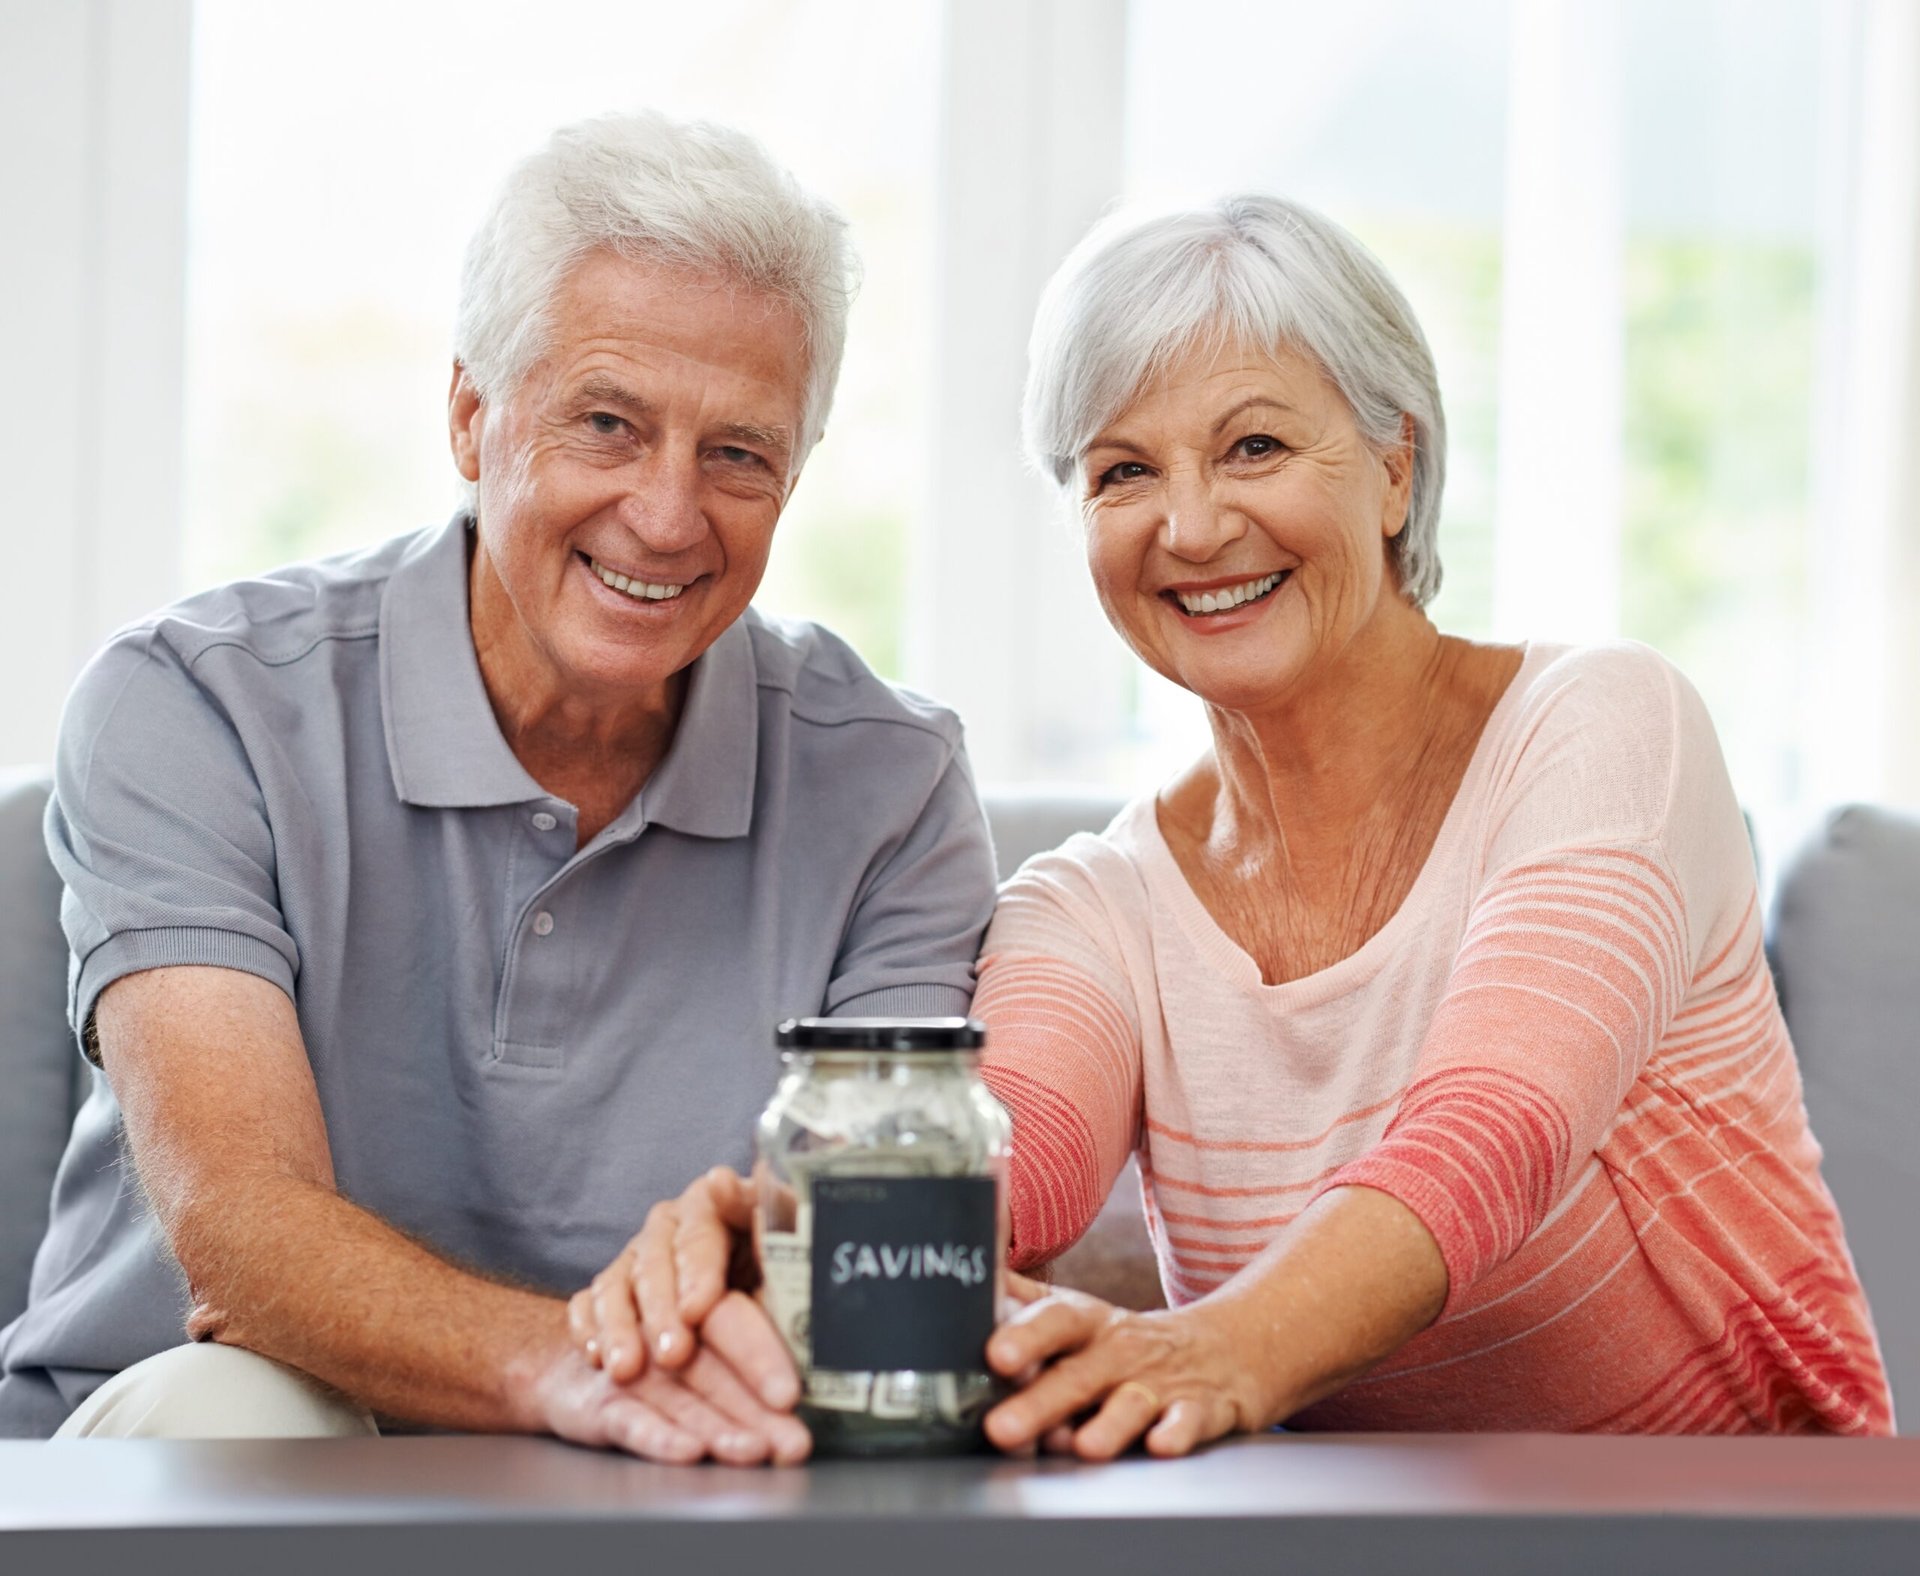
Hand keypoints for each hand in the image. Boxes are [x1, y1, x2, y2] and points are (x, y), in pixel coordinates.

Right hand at [527, 1328, 810, 1465]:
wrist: (559, 1366)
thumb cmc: (647, 1349)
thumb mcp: (697, 1338)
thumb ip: (744, 1342)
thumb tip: (814, 1368)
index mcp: (692, 1298)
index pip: (732, 1319)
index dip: (762, 1355)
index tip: (790, 1394)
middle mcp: (660, 1325)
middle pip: (711, 1363)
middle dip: (753, 1404)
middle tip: (788, 1438)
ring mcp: (628, 1361)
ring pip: (676, 1392)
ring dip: (714, 1422)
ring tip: (748, 1450)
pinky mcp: (598, 1401)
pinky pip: (630, 1418)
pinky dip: (660, 1436)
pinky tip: (688, 1450)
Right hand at [569, 1167, 796, 1406]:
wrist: (733, 1293)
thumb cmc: (773, 1275)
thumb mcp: (786, 1256)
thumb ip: (776, 1232)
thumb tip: (766, 1207)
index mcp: (715, 1204)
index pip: (703, 1229)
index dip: (700, 1270)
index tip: (698, 1309)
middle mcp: (670, 1223)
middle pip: (658, 1260)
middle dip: (663, 1310)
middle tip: (673, 1355)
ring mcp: (634, 1254)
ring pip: (618, 1284)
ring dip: (621, 1328)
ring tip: (627, 1370)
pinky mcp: (608, 1287)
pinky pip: (588, 1304)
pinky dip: (588, 1329)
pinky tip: (595, 1357)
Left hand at [982, 1287, 1270, 1459]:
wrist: (1225, 1350)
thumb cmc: (1129, 1340)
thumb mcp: (1079, 1314)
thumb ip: (1022, 1301)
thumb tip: (966, 1271)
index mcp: (1087, 1325)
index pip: (1053, 1321)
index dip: (1025, 1336)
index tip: (995, 1355)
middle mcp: (1119, 1352)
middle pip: (1077, 1375)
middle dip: (1039, 1402)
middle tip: (1002, 1428)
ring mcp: (1160, 1383)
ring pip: (1131, 1403)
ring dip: (1108, 1424)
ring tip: (1083, 1447)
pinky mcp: (1199, 1410)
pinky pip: (1189, 1422)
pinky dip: (1176, 1433)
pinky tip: (1161, 1445)